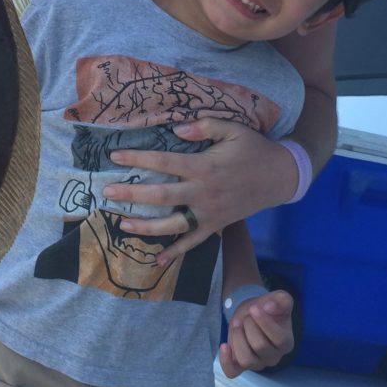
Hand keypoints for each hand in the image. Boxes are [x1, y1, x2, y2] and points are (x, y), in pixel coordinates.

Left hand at [106, 119, 298, 264]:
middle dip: (132, 194)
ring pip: (173, 224)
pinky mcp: (216, 225)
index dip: (138, 158)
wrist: (279, 177)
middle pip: (162, 195)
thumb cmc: (253, 149)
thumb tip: (176, 129)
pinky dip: (176, 252)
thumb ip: (204, 126)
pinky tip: (157, 261)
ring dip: (147, 226)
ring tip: (123, 224)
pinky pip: (194, 242)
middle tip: (107, 192)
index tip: (115, 156)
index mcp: (204, 166)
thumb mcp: (232, 129)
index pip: (164, 161)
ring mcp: (209, 213)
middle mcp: (203, 192)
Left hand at [219, 289, 293, 377]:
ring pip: (246, 360)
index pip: (278, 339)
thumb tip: (269, 307)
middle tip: (246, 316)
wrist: (253, 313)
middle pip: (260, 346)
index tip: (254, 308)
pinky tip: (224, 345)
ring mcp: (257, 363)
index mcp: (286, 343)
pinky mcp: (241, 365)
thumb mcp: (280, 298)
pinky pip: (232, 372)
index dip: (264, 323)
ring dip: (237, 338)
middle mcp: (273, 357)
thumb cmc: (268, 308)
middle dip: (249, 325)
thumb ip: (282, 300)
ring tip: (237, 324)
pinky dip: (226, 361)